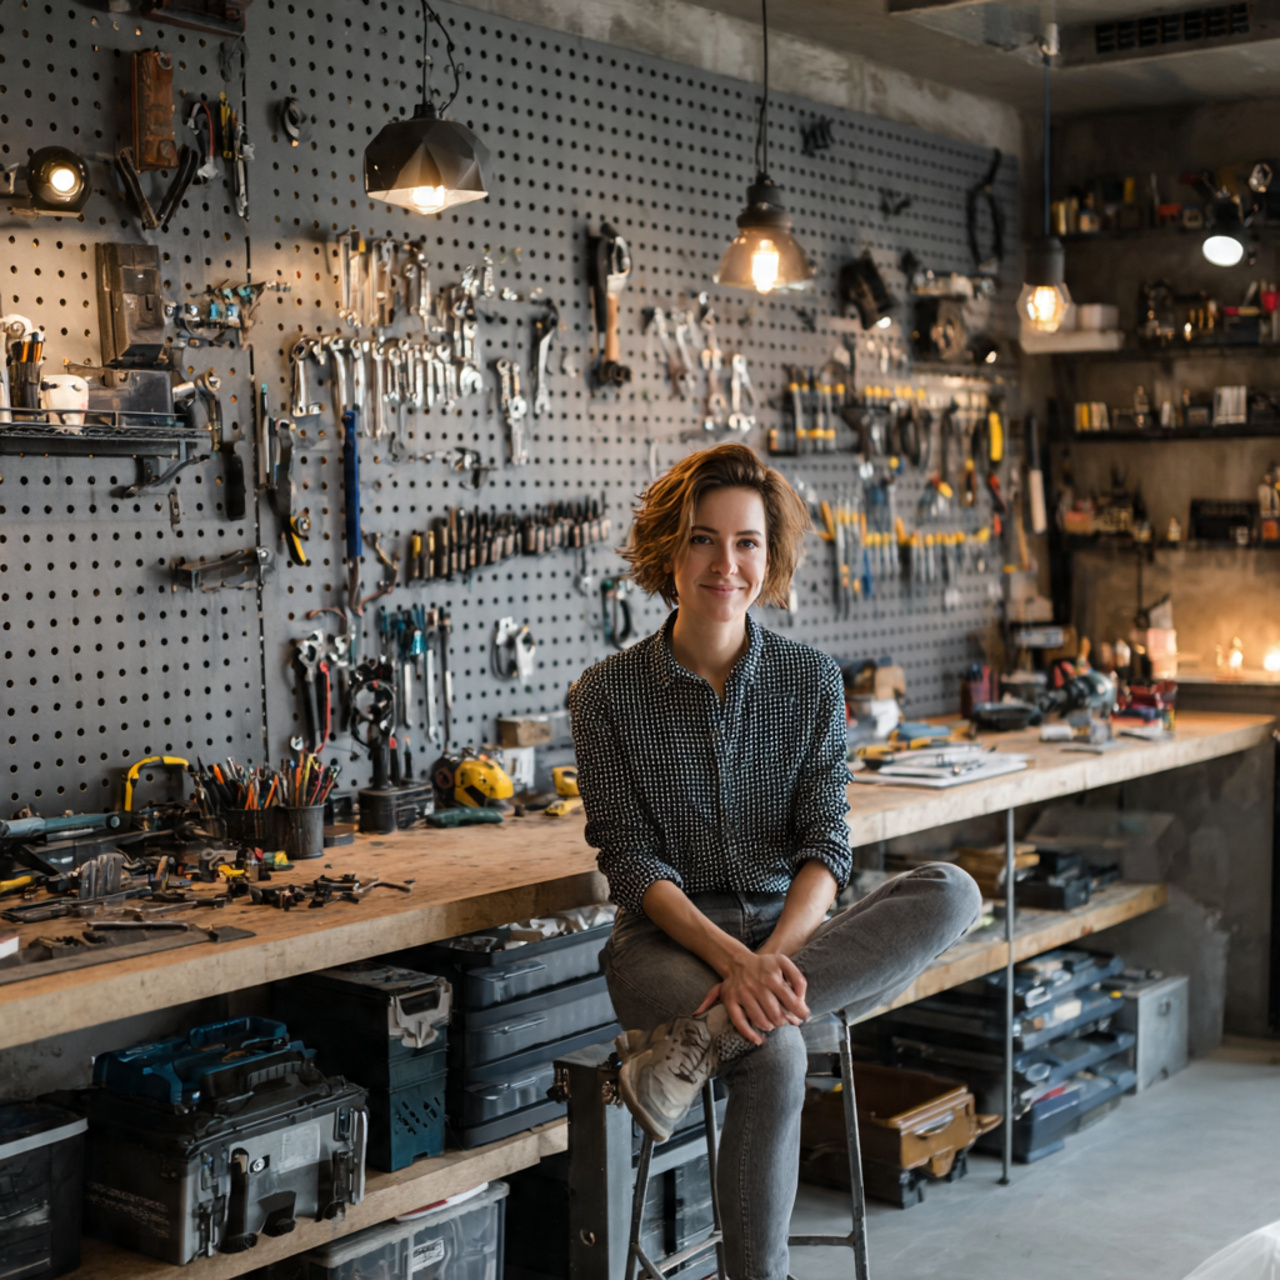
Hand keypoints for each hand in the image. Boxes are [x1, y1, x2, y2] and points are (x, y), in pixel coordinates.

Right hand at [694, 950, 808, 1045]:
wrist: (738, 961)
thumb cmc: (765, 966)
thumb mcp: (784, 963)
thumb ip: (797, 979)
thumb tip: (801, 1000)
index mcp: (772, 976)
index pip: (792, 1001)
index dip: (801, 1012)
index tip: (803, 1015)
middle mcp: (757, 985)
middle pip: (776, 1014)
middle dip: (785, 1021)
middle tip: (788, 1020)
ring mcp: (742, 993)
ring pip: (760, 1020)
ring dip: (771, 1026)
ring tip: (774, 1024)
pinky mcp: (730, 1000)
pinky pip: (739, 1022)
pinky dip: (750, 1034)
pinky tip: (759, 1040)